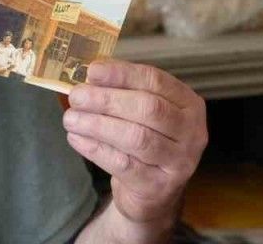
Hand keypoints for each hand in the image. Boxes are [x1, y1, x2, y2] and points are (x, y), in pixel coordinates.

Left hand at [62, 60, 206, 228]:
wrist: (152, 192)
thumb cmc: (145, 139)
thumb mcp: (141, 111)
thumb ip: (122, 90)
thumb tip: (91, 74)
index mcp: (188, 104)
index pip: (156, 81)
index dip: (122, 74)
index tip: (92, 71)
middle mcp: (191, 132)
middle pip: (148, 109)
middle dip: (107, 100)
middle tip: (76, 97)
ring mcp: (178, 162)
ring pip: (136, 137)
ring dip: (97, 125)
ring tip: (70, 119)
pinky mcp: (158, 186)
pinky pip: (123, 164)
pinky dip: (95, 148)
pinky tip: (76, 138)